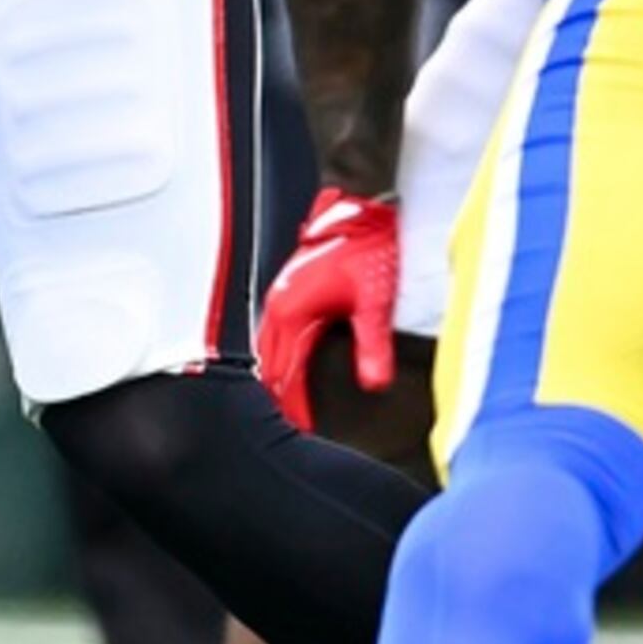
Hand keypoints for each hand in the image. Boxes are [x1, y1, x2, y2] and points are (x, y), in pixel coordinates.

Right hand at [255, 188, 399, 432]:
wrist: (368, 213)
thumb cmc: (370, 250)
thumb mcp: (375, 303)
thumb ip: (372, 346)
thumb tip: (374, 384)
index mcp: (291, 311)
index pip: (283, 371)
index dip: (293, 404)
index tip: (302, 430)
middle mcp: (278, 305)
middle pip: (268, 363)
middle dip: (278, 397)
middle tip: (289, 429)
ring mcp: (281, 296)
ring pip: (267, 349)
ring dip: (275, 378)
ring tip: (283, 409)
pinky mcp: (291, 292)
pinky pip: (275, 335)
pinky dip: (279, 358)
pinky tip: (287, 370)